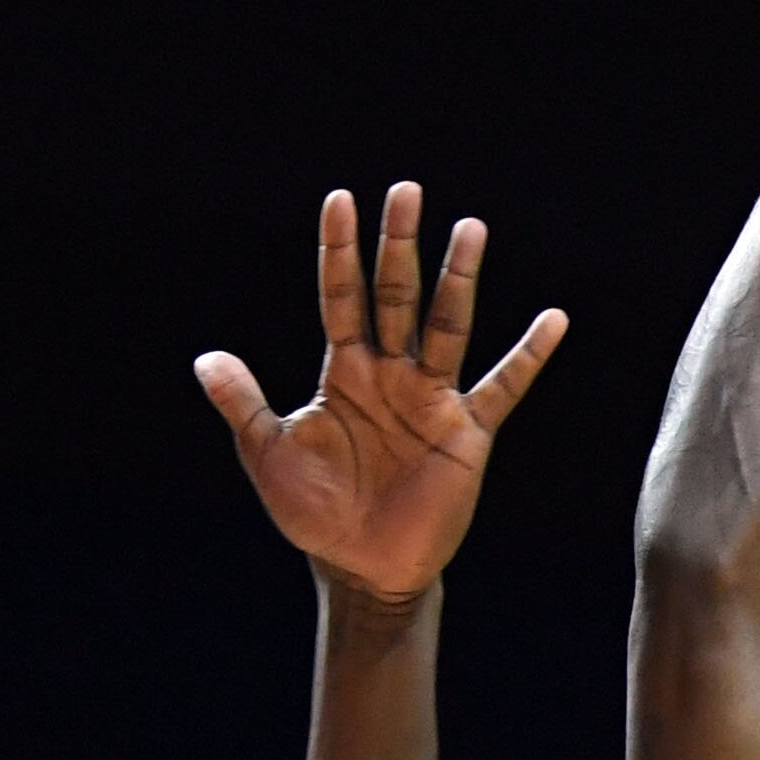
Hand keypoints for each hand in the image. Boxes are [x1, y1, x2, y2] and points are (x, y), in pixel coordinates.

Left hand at [195, 184, 567, 606]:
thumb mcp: (270, 454)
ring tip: (469, 229)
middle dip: (400, 245)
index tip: (340, 200)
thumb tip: (206, 359)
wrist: (362, 568)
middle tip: (406, 191)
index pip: (341, 297)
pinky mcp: (467, 434)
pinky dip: (528, 356)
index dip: (340, 251)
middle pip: (396, 296)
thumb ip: (245, 404)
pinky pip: (503, 388)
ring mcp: (432, 399)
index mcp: (344, 373)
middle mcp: (390, 375)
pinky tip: (553, 320)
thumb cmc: (314, 512)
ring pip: (445, 326)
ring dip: (457, 279)